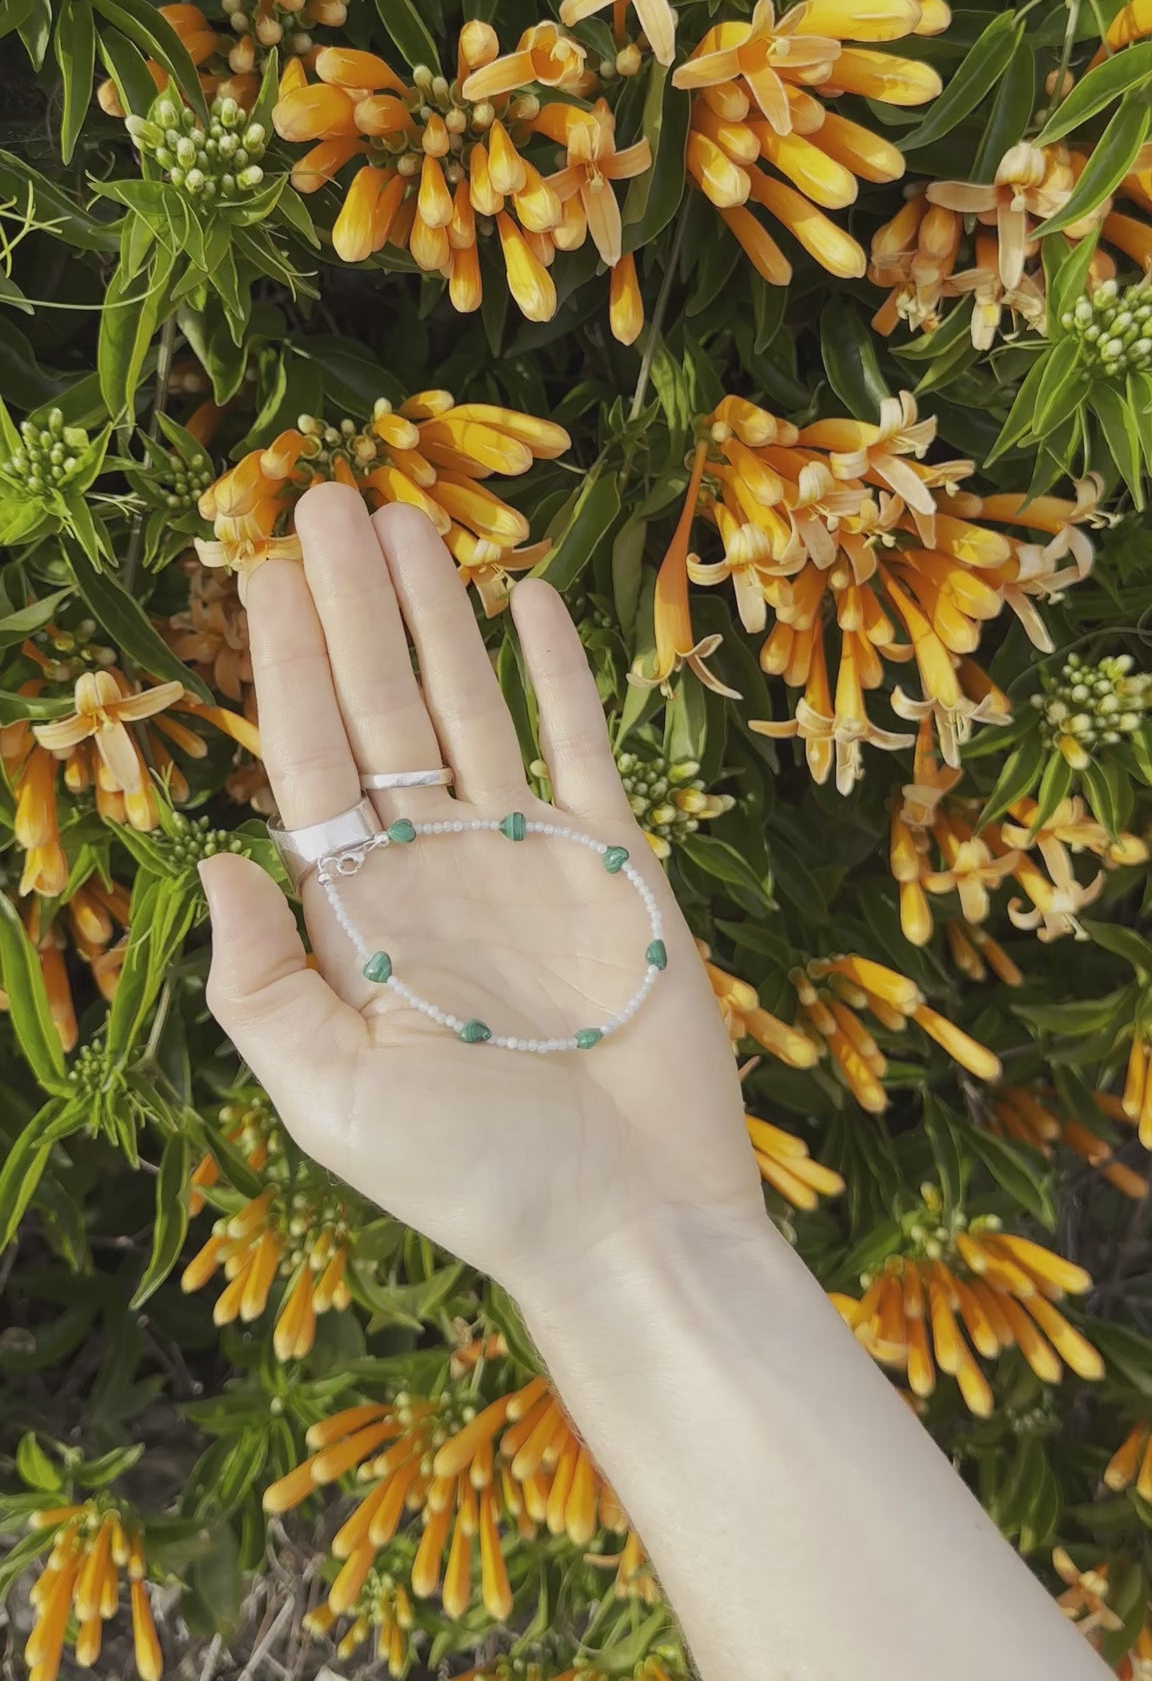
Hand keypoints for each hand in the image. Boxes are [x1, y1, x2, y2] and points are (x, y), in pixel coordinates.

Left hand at [200, 484, 763, 1300]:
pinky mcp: (615, 862)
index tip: (260, 574)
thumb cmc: (479, 1178)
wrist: (631, 1219)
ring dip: (439, 616)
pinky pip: (582, 743)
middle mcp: (437, 868)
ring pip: (472, 705)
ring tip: (410, 524)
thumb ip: (264, 984)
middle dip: (351, 608)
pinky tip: (528, 601)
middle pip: (382, 708)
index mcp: (363, 916)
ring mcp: (528, 856)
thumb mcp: (336, 1098)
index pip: (310, 764)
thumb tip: (221, 861)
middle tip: (328, 503)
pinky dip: (559, 672)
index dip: (286, 668)